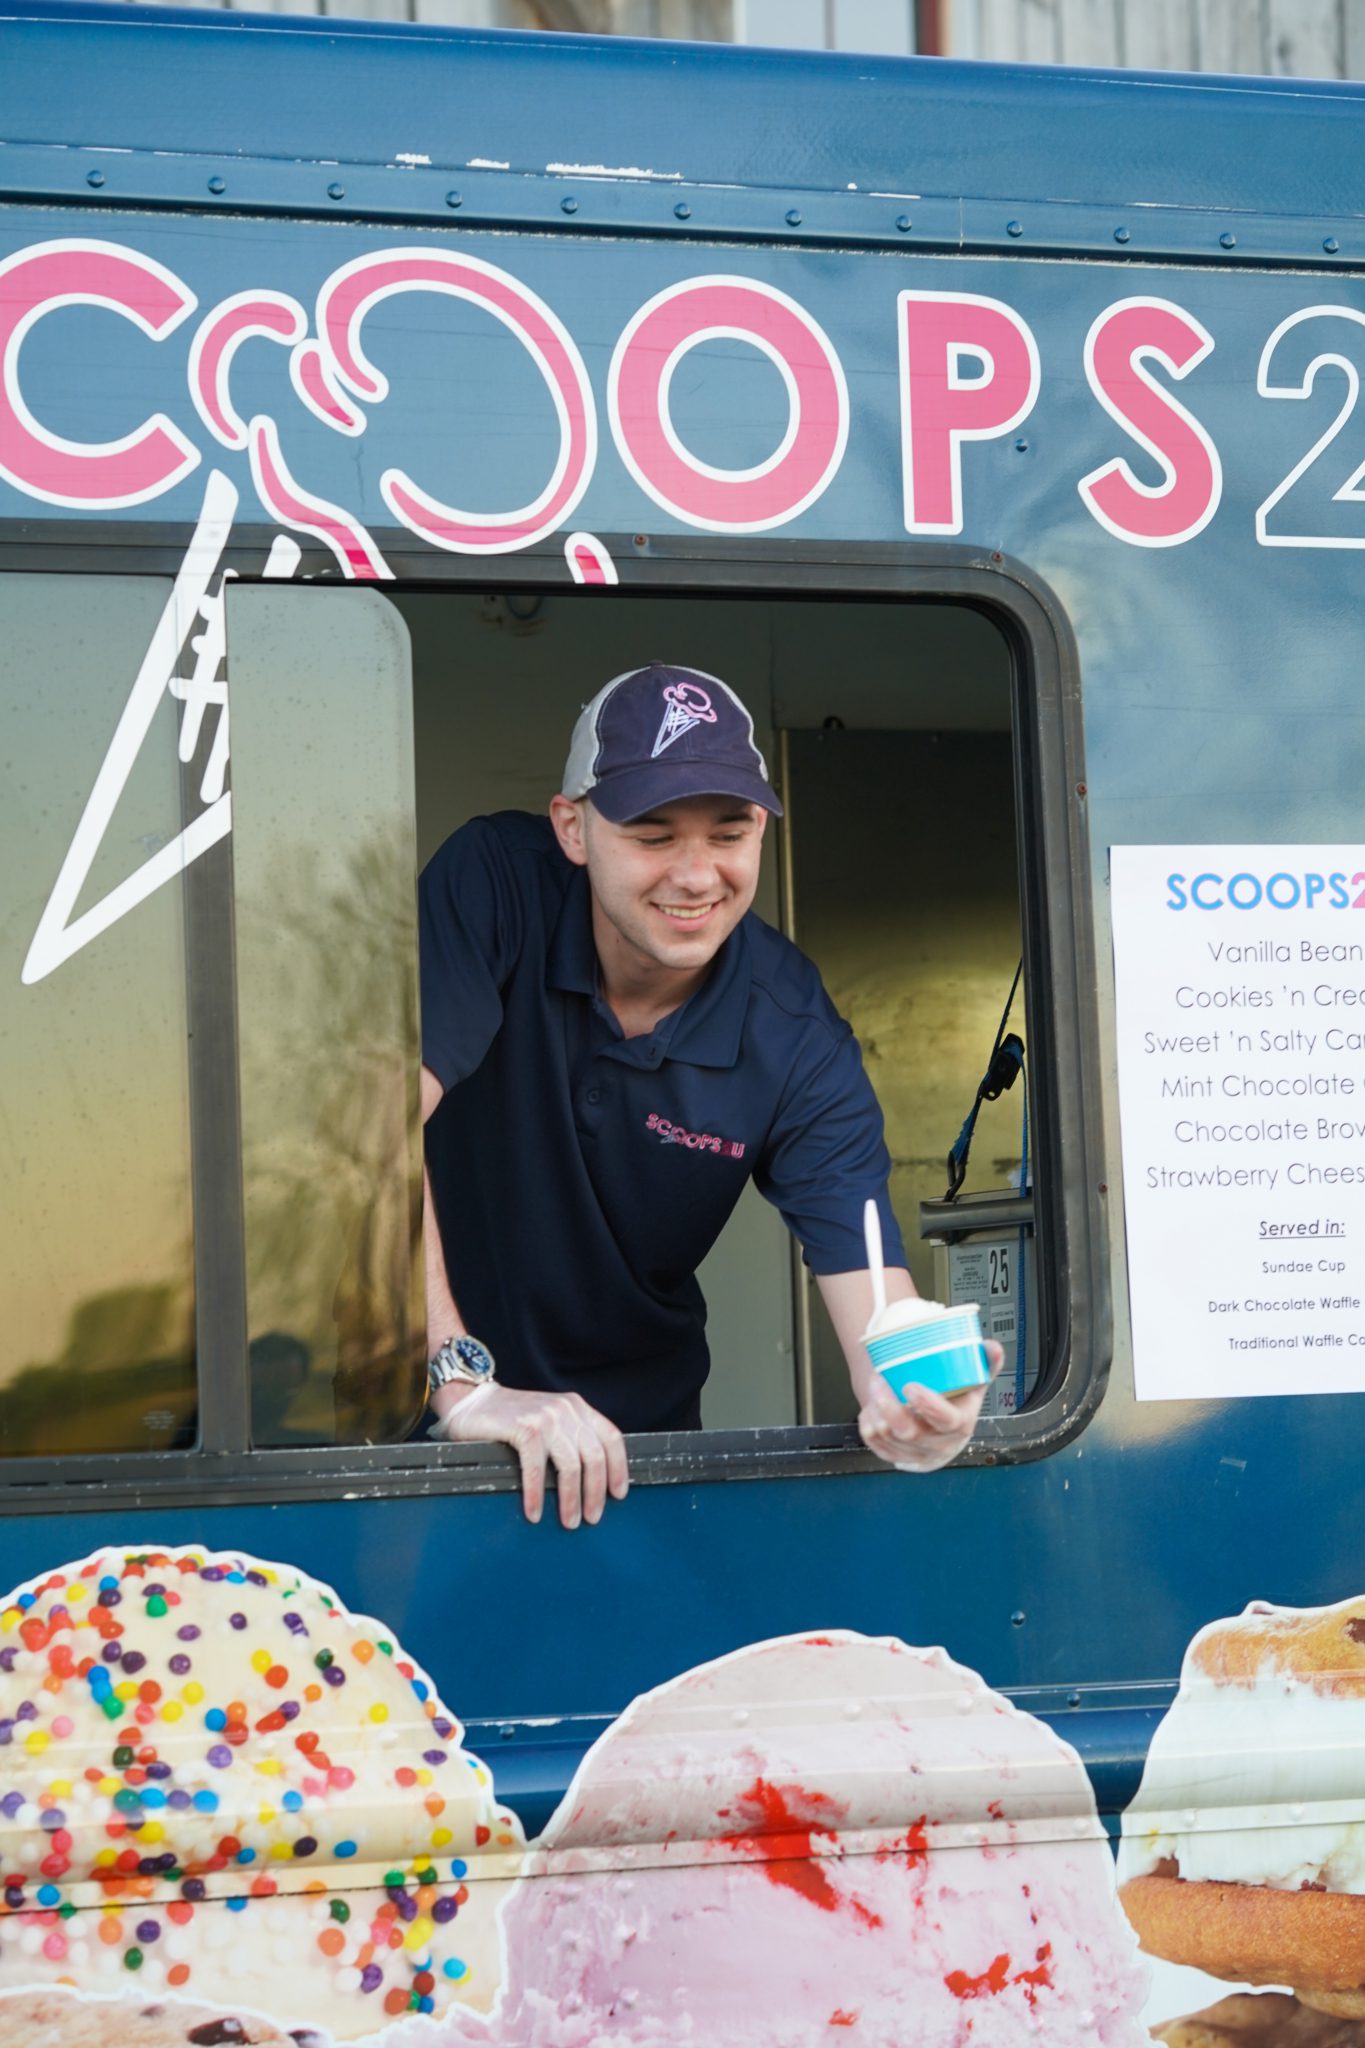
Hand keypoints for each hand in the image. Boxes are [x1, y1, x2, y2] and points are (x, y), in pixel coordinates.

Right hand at [433, 1382, 628, 1529]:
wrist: (471, 1401)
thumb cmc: (511, 1418)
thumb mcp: (550, 1421)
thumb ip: (569, 1438)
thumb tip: (590, 1480)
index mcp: (577, 1408)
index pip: (611, 1438)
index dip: (619, 1468)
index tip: (619, 1494)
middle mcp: (567, 1410)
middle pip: (594, 1457)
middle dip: (595, 1492)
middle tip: (592, 1518)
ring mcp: (546, 1417)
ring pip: (570, 1466)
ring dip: (570, 1499)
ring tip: (568, 1521)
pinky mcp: (524, 1427)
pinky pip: (537, 1468)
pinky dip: (536, 1494)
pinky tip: (534, 1512)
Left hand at [856, 1340, 1003, 1473]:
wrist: (941, 1422)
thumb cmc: (957, 1398)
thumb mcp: (974, 1380)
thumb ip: (985, 1362)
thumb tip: (991, 1346)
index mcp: (962, 1424)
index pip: (948, 1421)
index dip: (929, 1405)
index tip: (910, 1386)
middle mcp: (942, 1445)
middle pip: (912, 1433)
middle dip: (889, 1407)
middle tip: (877, 1380)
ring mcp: (919, 1455)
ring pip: (890, 1439)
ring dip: (875, 1413)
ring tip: (873, 1388)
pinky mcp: (900, 1459)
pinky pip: (877, 1447)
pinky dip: (868, 1426)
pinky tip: (870, 1410)